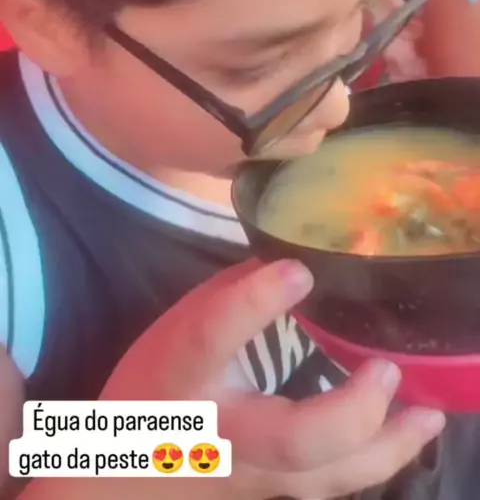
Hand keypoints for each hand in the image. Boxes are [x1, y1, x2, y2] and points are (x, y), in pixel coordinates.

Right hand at [101, 259, 445, 499]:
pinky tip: (409, 435)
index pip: (213, 336)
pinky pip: (331, 483)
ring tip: (427, 413)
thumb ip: (233, 297)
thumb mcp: (176, 328)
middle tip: (383, 369)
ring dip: (385, 446)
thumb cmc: (153, 385)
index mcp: (183, 372)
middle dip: (350, 407)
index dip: (255, 302)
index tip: (299, 271)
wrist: (126, 470)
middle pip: (292, 438)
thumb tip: (294, 263)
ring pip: (324, 476)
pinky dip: (378, 460)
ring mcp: (252, 473)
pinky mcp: (275, 492)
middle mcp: (221, 429)